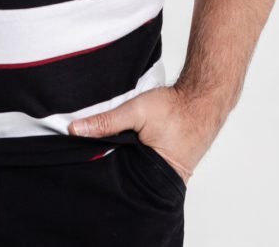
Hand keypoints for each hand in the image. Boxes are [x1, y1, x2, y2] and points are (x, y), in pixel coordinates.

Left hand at [67, 85, 220, 184]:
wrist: (202, 98)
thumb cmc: (176, 108)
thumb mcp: (136, 112)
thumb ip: (106, 122)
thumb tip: (75, 130)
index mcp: (154, 176)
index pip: (119, 180)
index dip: (102, 170)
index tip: (82, 160)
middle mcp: (159, 180)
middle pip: (124, 176)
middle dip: (109, 166)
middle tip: (90, 153)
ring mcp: (163, 172)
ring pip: (132, 168)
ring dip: (121, 158)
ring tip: (108, 146)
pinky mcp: (165, 162)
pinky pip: (141, 161)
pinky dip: (132, 153)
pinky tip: (123, 143)